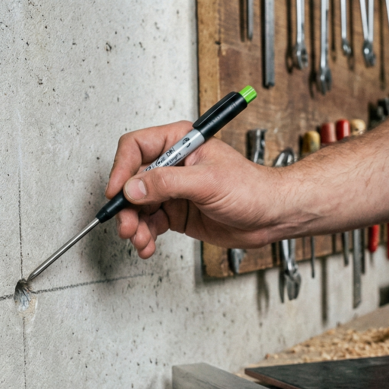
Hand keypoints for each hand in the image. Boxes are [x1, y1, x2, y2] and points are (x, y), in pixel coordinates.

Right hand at [105, 121, 294, 257]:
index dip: (122, 169)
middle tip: (126, 225)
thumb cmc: (253, 188)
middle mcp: (174, 165)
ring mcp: (174, 190)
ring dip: (134, 224)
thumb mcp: (208, 182)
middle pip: (133, 181)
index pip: (136, 148)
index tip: (117, 192)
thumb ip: (168, 183)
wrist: (271, 216)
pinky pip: (151, 223)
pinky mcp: (178, 212)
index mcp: (181, 143)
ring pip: (139, 206)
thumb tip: (134, 187)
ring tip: (139, 239)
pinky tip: (147, 245)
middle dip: (126, 206)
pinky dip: (146, 235)